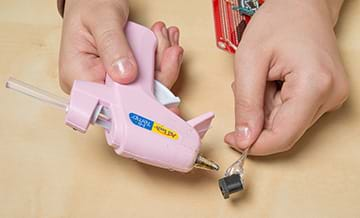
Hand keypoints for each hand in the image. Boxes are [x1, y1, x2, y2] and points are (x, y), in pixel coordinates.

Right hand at [59, 0, 182, 94]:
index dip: (137, 103)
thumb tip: (127, 75)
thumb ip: (113, 46)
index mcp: (79, 76)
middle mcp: (95, 84)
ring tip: (167, 37)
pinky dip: (161, 59)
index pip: (110, 102)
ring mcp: (112, 82)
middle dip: (158, 74)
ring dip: (163, 63)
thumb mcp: (102, 20)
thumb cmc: (89, 5)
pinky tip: (166, 42)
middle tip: (171, 49)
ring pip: (146, 87)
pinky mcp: (125, 76)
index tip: (158, 90)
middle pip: (134, 97)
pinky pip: (148, 76)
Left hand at [225, 0, 348, 154]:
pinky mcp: (326, 95)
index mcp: (315, 86)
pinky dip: (275, 102)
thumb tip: (245, 139)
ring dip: (266, 108)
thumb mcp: (249, 61)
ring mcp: (332, 96)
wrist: (302, 5)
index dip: (254, 145)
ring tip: (263, 77)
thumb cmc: (278, 22)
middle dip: (258, 117)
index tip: (232, 139)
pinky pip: (294, 112)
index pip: (283, 136)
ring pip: (287, 123)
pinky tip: (273, 80)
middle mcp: (331, 96)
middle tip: (248, 87)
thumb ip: (246, 104)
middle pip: (284, 130)